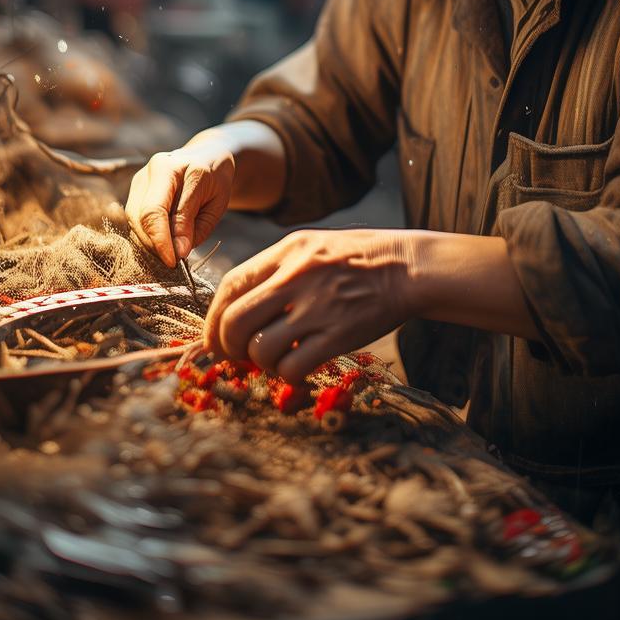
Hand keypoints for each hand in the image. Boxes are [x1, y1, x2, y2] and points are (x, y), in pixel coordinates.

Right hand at [125, 138, 234, 265]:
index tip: (174, 262)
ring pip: (134, 217)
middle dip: (155, 244)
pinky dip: (147, 232)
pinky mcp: (136, 185)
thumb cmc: (216, 181)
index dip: (163, 241)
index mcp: (177, 168)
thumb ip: (197, 226)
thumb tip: (177, 252)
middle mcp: (155, 167)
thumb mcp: (216, 203)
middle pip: (142, 215)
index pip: (159, 211)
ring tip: (170, 250)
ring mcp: (142, 175)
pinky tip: (163, 239)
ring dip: (150, 240)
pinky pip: (135, 216)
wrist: (208, 155)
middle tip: (173, 261)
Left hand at [203, 228, 413, 381]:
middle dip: (226, 347)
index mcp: (286, 253)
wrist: (406, 267)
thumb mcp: (309, 246)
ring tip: (274, 358)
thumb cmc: (355, 257)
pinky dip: (286, 374)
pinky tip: (297, 366)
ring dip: (259, 362)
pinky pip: (292, 367)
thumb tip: (236, 305)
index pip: (231, 286)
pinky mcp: (337, 337)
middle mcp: (296, 279)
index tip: (214, 336)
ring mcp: (317, 309)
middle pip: (236, 322)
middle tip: (236, 355)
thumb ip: (273, 269)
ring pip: (260, 349)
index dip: (213, 318)